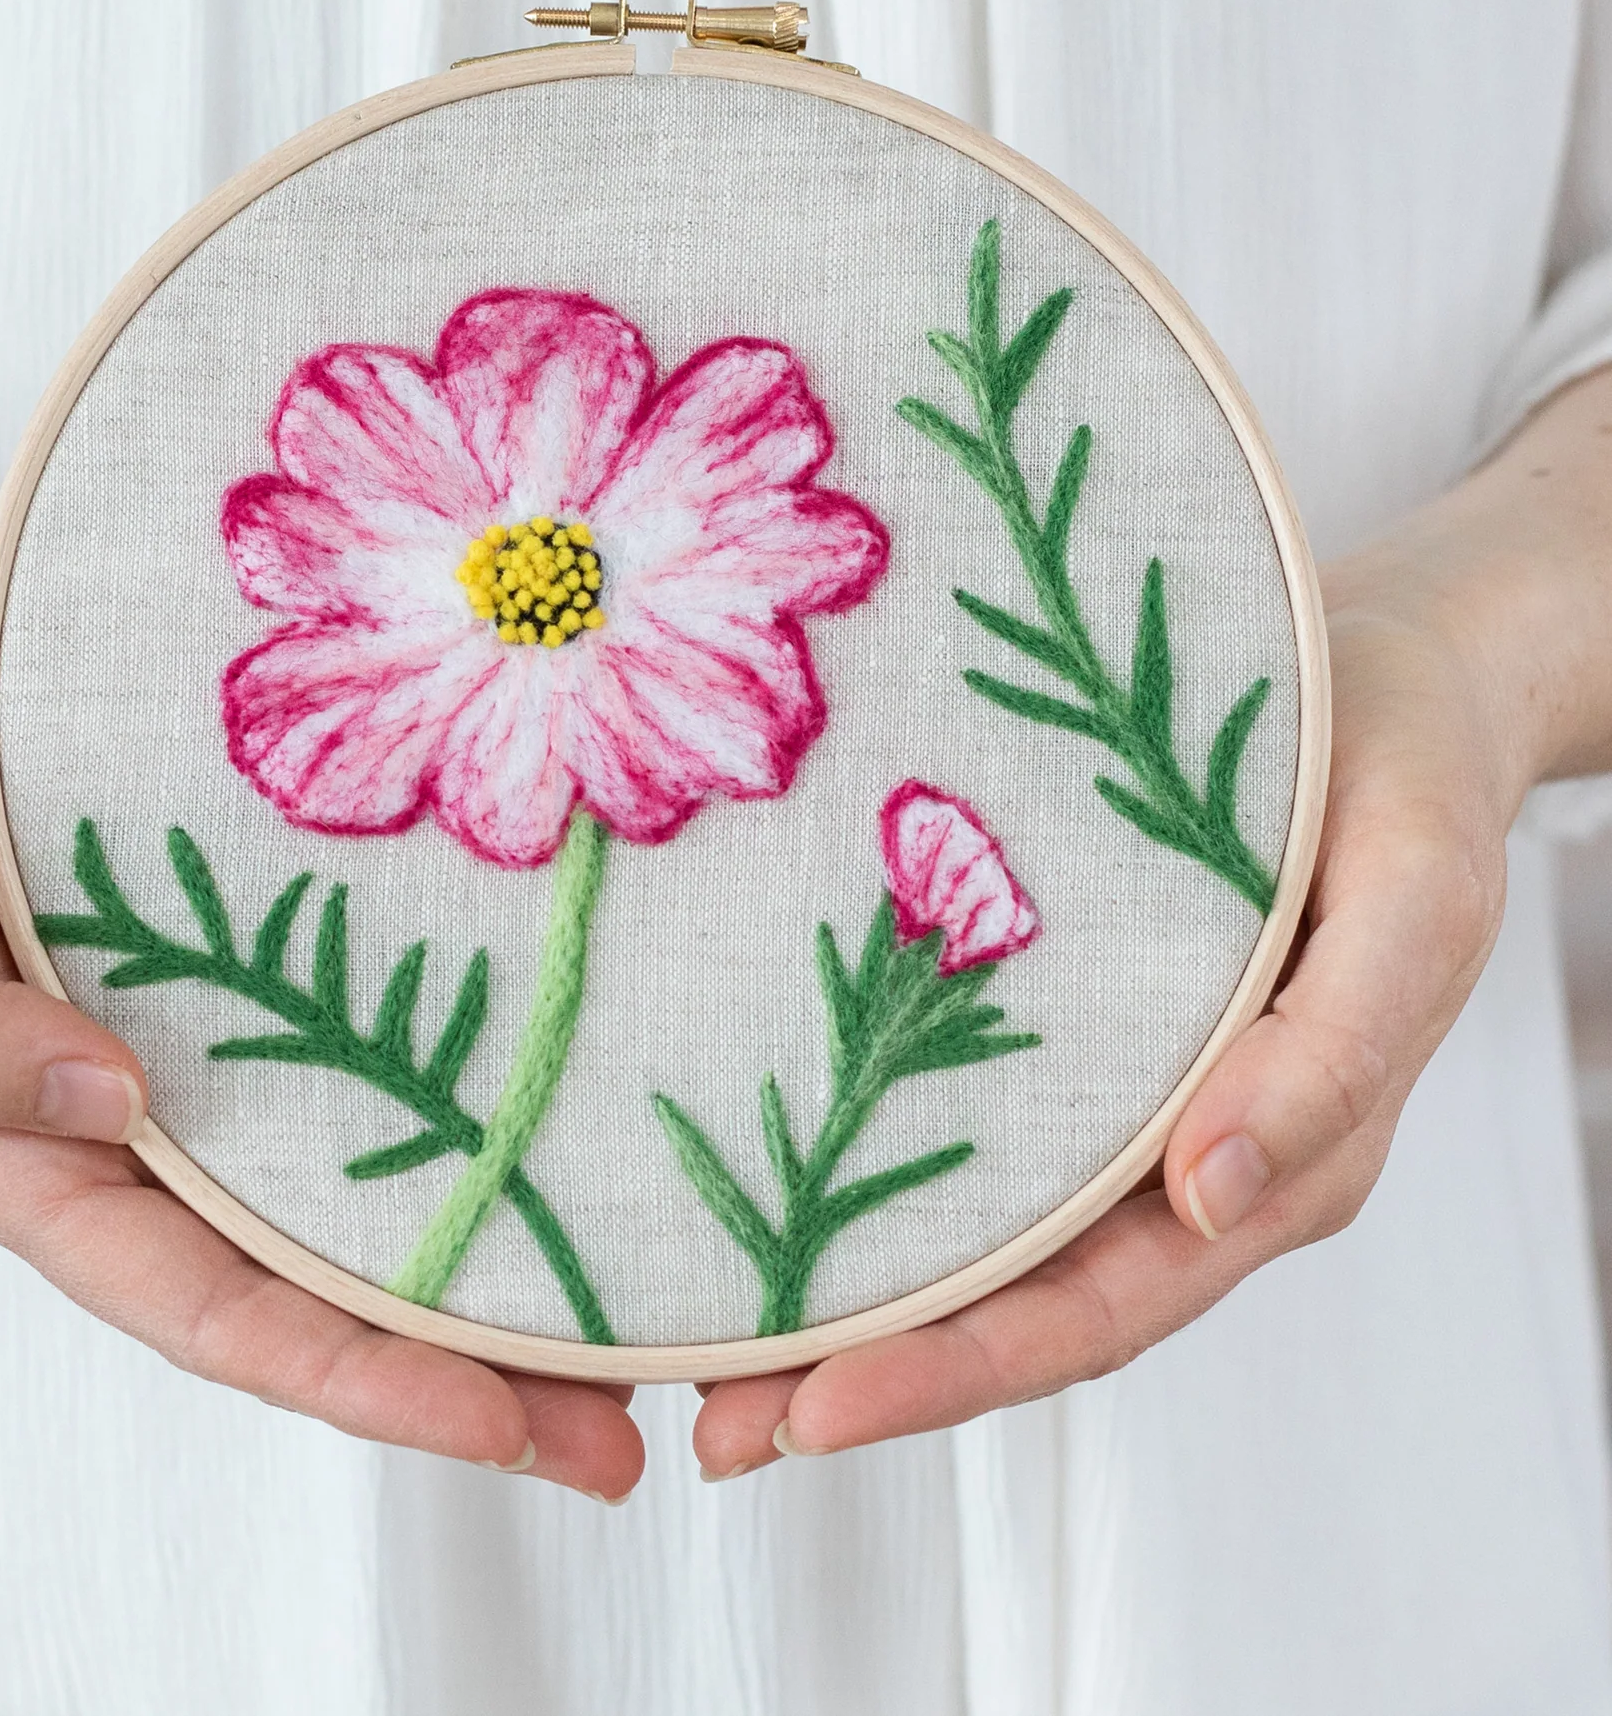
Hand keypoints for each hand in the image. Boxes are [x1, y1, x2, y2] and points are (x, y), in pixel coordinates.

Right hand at [0, 367, 641, 1500]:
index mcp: (18, 1156)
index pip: (208, 1307)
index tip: (505, 1420)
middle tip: (622, 1429)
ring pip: (349, 1203)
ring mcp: (185, 1056)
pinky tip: (556, 1135)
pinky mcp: (233, 976)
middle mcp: (118, 1132)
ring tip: (635, 1320)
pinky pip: (351, 1075)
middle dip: (461, 1369)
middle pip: (306, 1290)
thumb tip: (104, 1104)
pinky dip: (452, 1127)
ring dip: (484, 1271)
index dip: (356, 1376)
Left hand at [689, 365, 1611, 1474]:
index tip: (813, 1410)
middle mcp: (1177, 1162)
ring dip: (841, 1299)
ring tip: (688, 1349)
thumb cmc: (1404, 775)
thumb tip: (1208, 1196)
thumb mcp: (1411, 897)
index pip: (1097, 1308)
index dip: (956, 1369)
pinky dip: (864, 1174)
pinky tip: (760, 1180)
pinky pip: (961, 1129)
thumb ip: (1332, 1054)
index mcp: (1274, 1162)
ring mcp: (1115, 1106)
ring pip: (971, 1237)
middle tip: (702, 1422)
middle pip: (1010, 1305)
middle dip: (860, 1372)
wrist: (1386, 678)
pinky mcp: (1064, 1035)